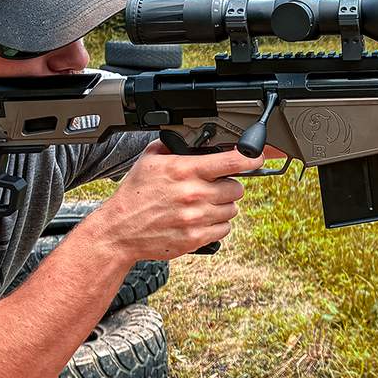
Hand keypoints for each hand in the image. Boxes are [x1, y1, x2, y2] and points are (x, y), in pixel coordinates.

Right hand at [86, 141, 255, 260]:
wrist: (120, 230)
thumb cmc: (135, 194)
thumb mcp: (149, 161)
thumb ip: (173, 146)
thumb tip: (193, 139)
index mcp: (185, 171)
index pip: (231, 162)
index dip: (250, 158)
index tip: (257, 157)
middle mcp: (194, 194)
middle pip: (236, 189)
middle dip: (227, 187)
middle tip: (212, 188)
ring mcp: (197, 218)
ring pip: (231, 210)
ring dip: (222, 207)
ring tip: (202, 205)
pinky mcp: (196, 238)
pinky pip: (224, 229)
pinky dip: (217, 225)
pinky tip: (201, 220)